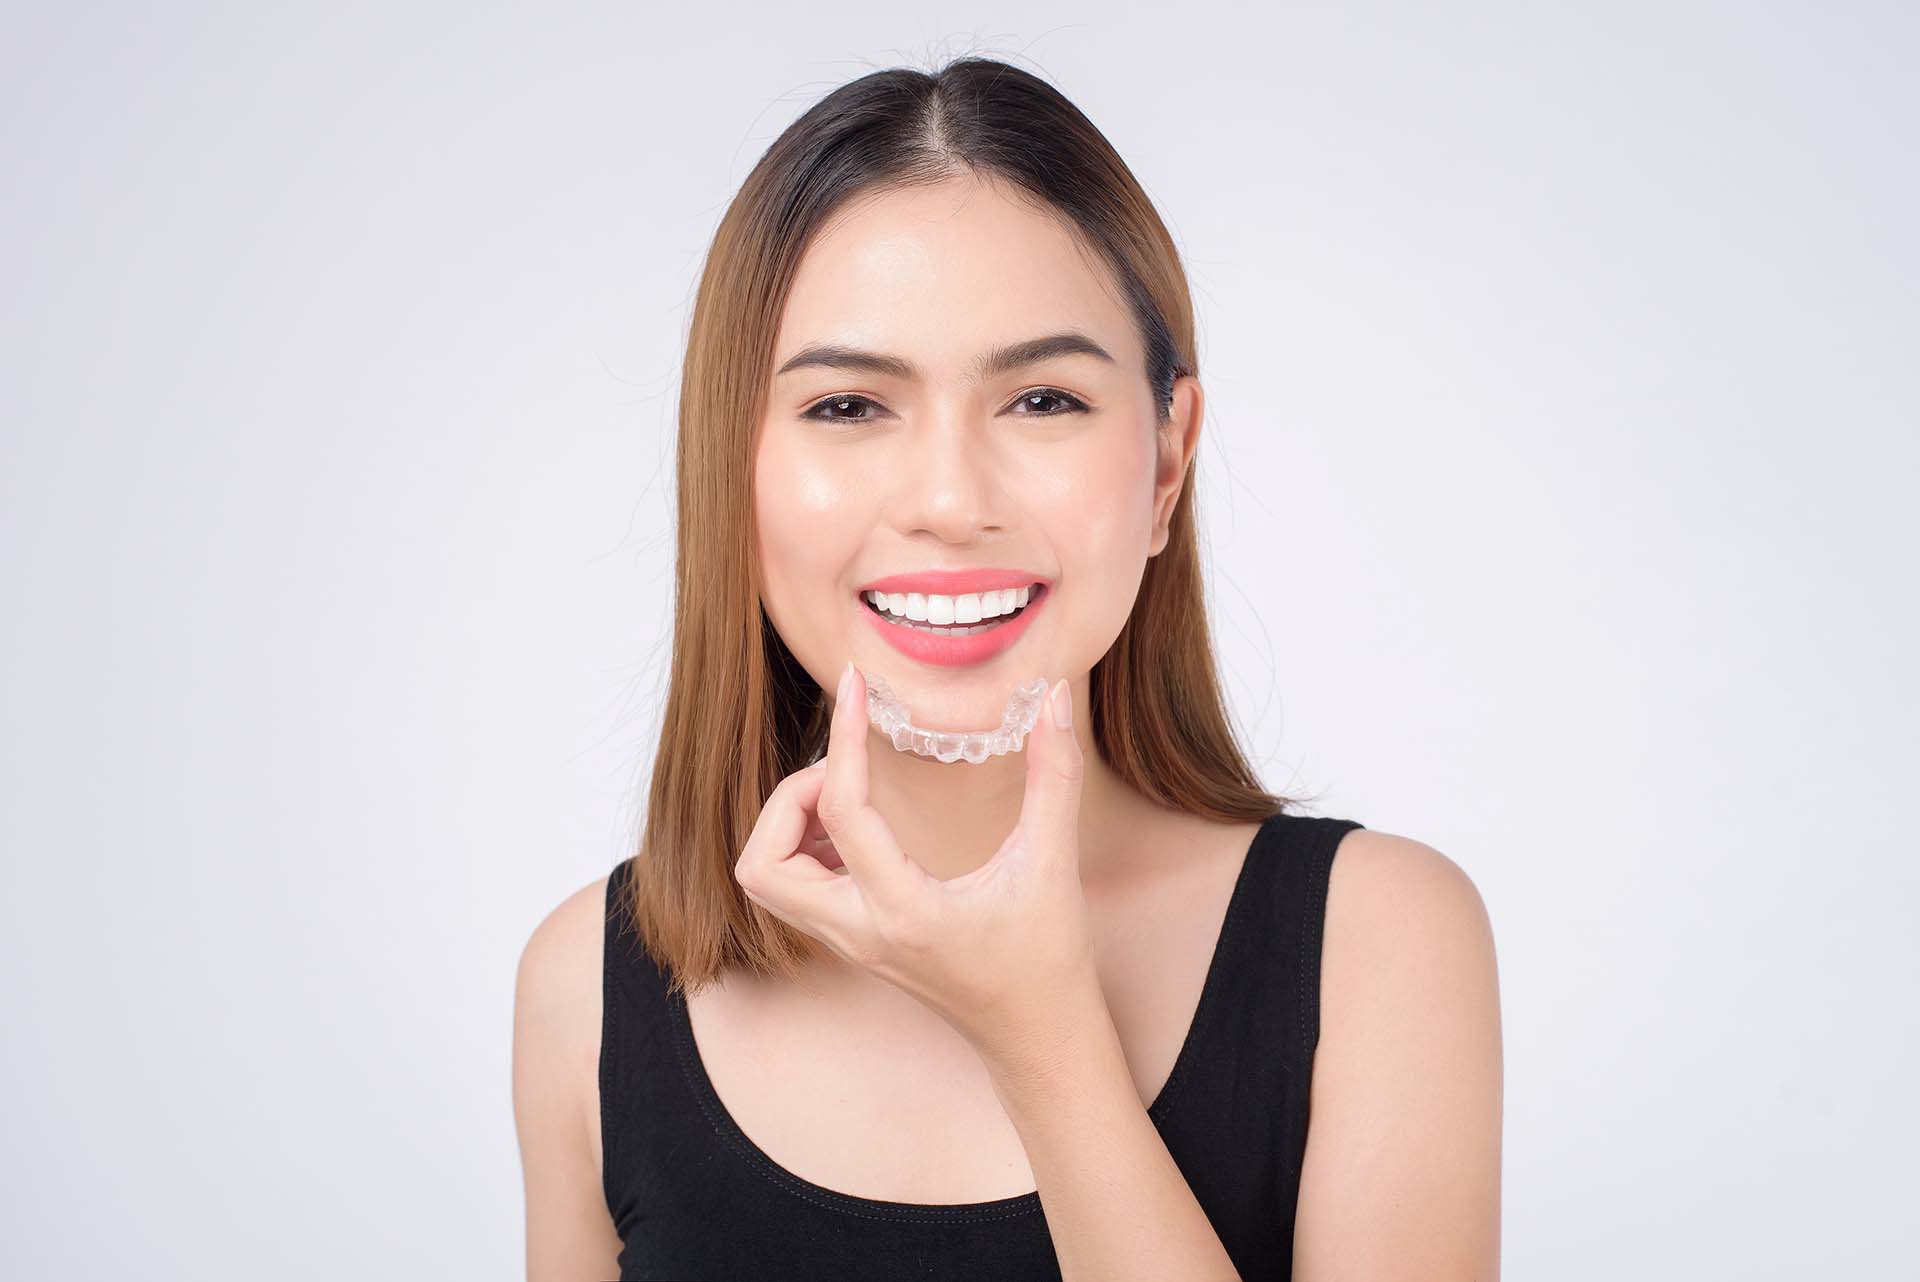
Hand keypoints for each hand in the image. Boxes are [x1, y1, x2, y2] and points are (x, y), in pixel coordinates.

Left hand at [733, 661, 1096, 1068]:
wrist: (1038, 1037)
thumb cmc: (1047, 958)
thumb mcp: (1053, 863)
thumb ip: (1056, 777)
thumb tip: (1053, 699)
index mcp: (903, 910)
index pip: (841, 812)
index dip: (843, 738)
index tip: (855, 686)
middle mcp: (860, 932)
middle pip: (761, 865)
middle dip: (788, 801)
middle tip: (845, 769)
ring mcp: (850, 944)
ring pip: (765, 884)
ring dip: (786, 828)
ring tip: (849, 795)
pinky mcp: (853, 945)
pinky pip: (791, 893)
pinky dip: (801, 850)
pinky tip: (857, 829)